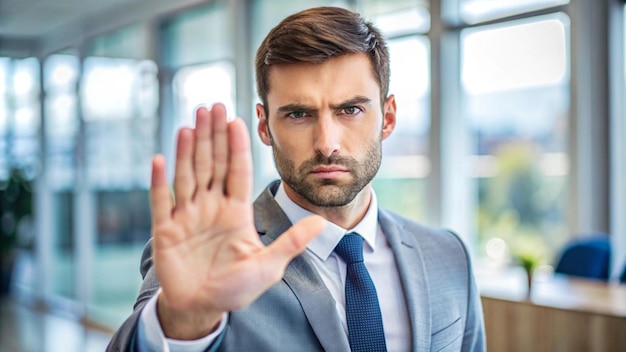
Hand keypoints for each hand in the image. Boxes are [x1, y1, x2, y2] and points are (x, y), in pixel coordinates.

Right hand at [149, 104, 324, 338]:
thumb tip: (323, 223)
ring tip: (190, 122)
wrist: (202, 308)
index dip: (235, 147)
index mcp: (235, 212)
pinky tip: (160, 158)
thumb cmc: (235, 289)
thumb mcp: (268, 266)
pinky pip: (162, 202)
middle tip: (212, 106)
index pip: (236, 172)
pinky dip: (160, 182)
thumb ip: (291, 243)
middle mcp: (211, 208)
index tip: (237, 120)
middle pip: (211, 165)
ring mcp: (187, 217)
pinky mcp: (166, 231)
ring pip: (188, 175)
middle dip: (212, 136)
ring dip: (188, 150)